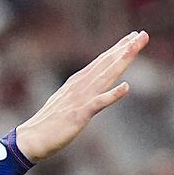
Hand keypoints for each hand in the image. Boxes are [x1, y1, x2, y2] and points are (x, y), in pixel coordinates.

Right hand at [12, 31, 147, 162]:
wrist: (31, 139)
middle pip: (107, 64)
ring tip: (135, 48)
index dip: (118, 49)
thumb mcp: (66, 103)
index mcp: (78, 82)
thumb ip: (79, 94)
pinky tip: (126, 87)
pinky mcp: (79, 115)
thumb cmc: (48, 124)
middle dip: (125, 49)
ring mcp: (80, 99)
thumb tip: (89, 87)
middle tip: (142, 35)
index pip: (101, 62)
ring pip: (105, 77)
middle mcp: (80, 86)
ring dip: (121, 62)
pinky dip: (112, 95)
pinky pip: (98, 103)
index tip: (133, 37)